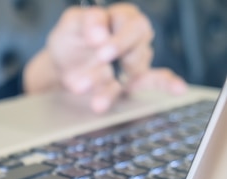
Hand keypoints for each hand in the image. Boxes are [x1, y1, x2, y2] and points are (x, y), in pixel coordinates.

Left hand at [24, 3, 186, 112]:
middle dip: (117, 57)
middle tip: (99, 63)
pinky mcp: (134, 81)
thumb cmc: (70, 40)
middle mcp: (134, 37)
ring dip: (111, 87)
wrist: (61, 68)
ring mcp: (136, 60)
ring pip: (134, 71)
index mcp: (122, 17)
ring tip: (92, 99)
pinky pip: (157, 80)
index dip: (117, 38)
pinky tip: (178, 89)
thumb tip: (100, 34)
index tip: (99, 47)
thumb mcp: (71, 24)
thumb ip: (86, 21)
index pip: (130, 23)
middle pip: (138, 46)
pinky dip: (169, 84)